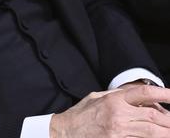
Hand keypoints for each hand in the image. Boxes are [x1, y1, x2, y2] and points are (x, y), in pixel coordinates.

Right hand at [50, 85, 169, 137]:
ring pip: (152, 132)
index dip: (164, 93)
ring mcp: (119, 131)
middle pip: (154, 115)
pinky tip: (157, 136)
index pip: (144, 93)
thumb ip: (117, 94)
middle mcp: (118, 114)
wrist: (65, 132)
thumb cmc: (80, 115)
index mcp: (113, 99)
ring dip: (166, 132)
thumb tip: (137, 92)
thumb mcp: (97, 97)